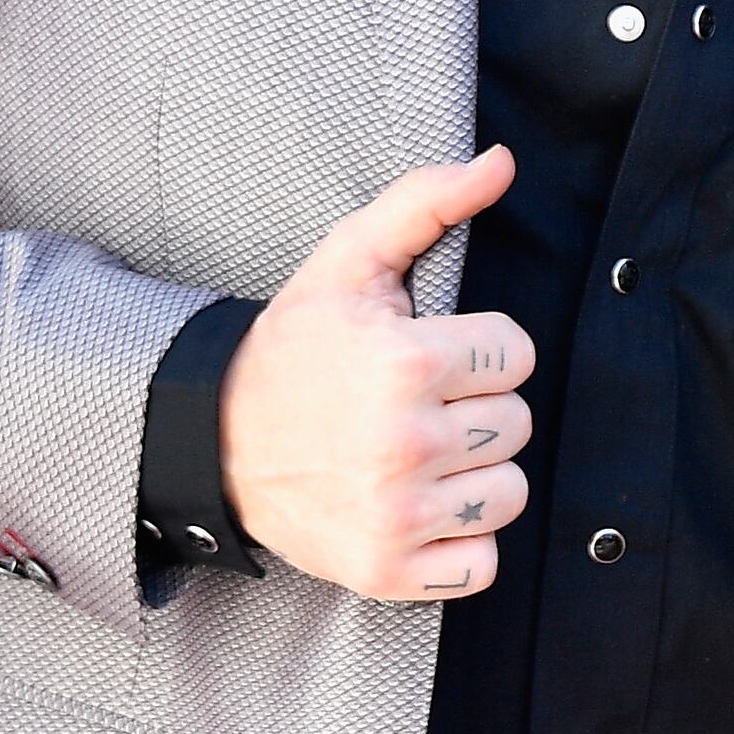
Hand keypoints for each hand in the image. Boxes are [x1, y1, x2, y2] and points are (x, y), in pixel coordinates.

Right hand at [219, 148, 532, 601]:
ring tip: (420, 454)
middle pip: (518, 424)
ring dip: (476, 476)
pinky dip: (461, 543)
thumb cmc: (297, 346)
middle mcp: (404, 443)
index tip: (435, 352)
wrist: (215, 440)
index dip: (482, 348)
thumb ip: (428, 201)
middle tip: (419, 404)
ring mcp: (395, 515)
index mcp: (405, 363)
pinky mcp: (386, 572)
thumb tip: (501, 161)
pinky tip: (422, 507)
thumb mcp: (351, 260)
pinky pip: (483, 564)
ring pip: (510, 494)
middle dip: (478, 409)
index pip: (518, 353)